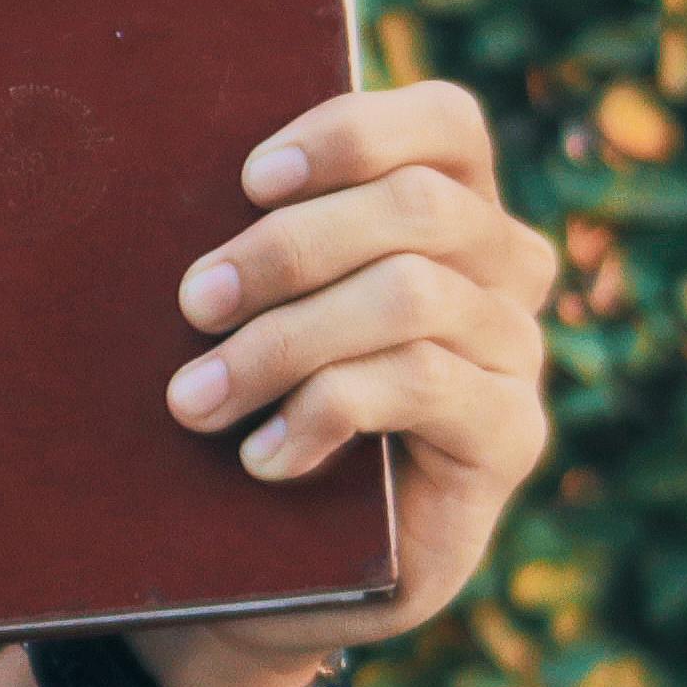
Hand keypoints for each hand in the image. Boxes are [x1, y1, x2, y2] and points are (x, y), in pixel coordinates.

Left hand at [144, 80, 554, 686]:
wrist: (276, 563)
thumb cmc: (251, 404)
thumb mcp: (252, 308)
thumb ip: (260, 234)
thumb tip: (171, 174)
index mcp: (451, 207)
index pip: (445, 123)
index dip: (352, 132)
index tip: (249, 178)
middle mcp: (503, 270)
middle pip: (417, 208)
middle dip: (287, 249)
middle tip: (192, 303)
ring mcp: (515, 352)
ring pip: (410, 295)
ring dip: (284, 340)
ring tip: (196, 397)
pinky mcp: (509, 434)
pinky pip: (420, 383)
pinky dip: (322, 411)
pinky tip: (262, 456)